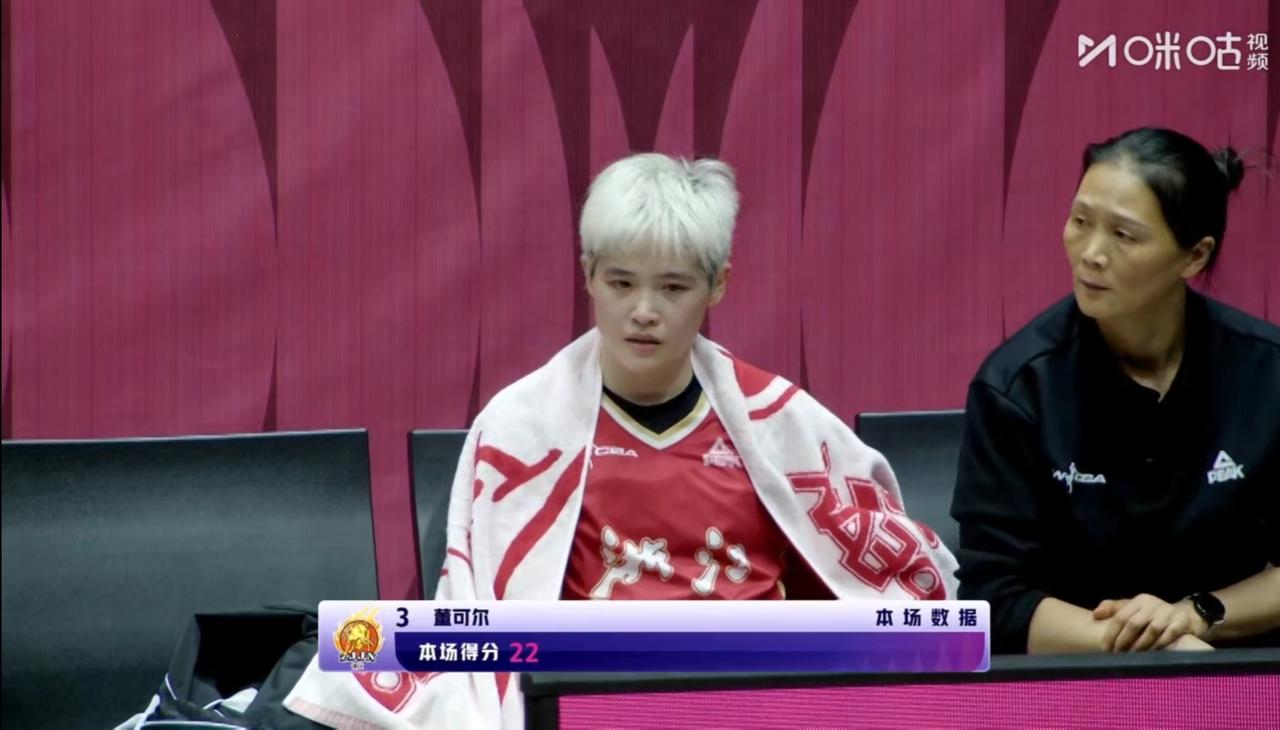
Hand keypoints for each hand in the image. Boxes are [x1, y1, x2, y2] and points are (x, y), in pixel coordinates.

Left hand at [1093, 594, 1207, 651]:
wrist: (1185, 616)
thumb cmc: (1153, 615)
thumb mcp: (1134, 608)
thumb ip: (1113, 609)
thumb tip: (1095, 615)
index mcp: (1139, 600)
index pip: (1120, 616)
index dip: (1111, 633)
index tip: (1105, 648)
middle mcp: (1153, 604)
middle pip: (1134, 624)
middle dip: (1123, 641)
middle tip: (1116, 655)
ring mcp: (1168, 613)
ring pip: (1151, 631)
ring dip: (1139, 646)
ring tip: (1131, 657)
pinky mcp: (1181, 623)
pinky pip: (1167, 636)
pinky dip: (1157, 646)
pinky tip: (1150, 655)